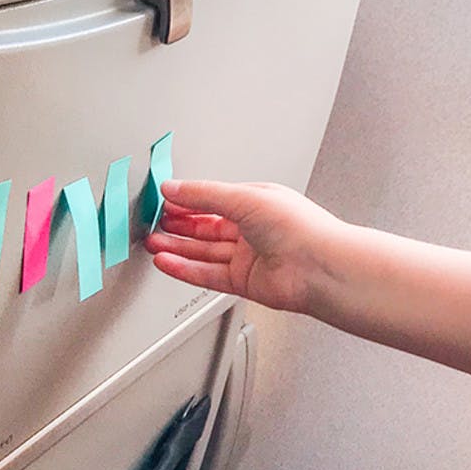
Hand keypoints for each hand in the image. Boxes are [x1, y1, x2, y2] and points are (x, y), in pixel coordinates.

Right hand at [144, 179, 345, 312]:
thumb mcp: (245, 197)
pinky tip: (165, 261)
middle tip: (150, 220)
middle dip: (177, 223)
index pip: (214, 199)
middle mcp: (254, 230)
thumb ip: (204, 194)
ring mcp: (249, 257)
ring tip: (150, 241)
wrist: (319, 268)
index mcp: (259, 203)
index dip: (187, 199)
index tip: (161, 197)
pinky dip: (184, 269)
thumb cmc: (299, 228)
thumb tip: (173, 187)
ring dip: (176, 247)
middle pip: (206, 226)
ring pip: (204, 251)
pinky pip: (207, 274)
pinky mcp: (245, 282)